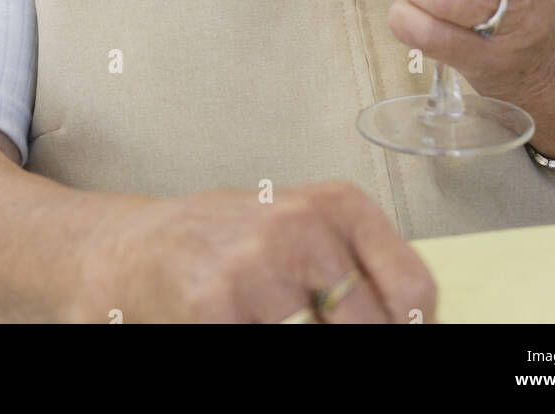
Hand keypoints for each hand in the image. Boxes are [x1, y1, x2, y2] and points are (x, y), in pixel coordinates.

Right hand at [70, 182, 436, 323]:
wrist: (138, 248)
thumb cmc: (232, 245)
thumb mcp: (306, 233)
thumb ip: (360, 273)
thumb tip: (416, 324)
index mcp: (339, 206)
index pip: (413, 292)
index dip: (410, 330)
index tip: (399, 335)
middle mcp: (304, 227)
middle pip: (371, 328)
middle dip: (353, 341)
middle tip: (314, 325)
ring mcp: (260, 267)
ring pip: (319, 339)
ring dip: (301, 338)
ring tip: (271, 318)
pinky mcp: (218, 305)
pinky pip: (268, 348)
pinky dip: (259, 340)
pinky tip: (241, 323)